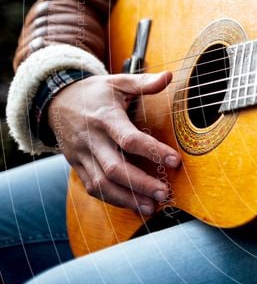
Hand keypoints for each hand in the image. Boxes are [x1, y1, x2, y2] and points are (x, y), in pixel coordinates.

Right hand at [47, 72, 179, 214]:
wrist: (55, 101)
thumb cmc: (94, 92)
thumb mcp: (117, 82)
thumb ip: (143, 83)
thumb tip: (168, 76)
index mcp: (105, 118)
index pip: (129, 139)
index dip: (153, 151)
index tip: (175, 161)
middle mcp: (92, 140)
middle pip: (115, 168)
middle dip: (141, 184)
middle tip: (164, 192)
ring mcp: (82, 156)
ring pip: (102, 184)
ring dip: (128, 199)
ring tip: (152, 207)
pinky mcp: (77, 166)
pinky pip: (93, 188)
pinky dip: (113, 200)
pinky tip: (134, 205)